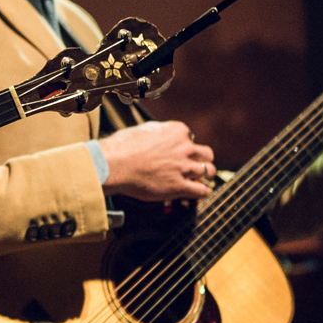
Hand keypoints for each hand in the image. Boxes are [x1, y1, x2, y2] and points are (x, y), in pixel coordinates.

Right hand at [97, 121, 214, 203]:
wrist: (115, 164)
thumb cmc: (123, 146)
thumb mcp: (143, 129)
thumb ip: (159, 132)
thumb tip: (161, 135)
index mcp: (177, 131)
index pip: (190, 137)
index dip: (185, 145)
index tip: (181, 151)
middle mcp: (184, 148)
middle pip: (206, 153)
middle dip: (202, 159)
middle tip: (197, 164)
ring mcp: (183, 167)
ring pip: (208, 171)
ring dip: (205, 175)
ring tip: (203, 178)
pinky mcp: (179, 186)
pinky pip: (202, 190)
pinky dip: (204, 192)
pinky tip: (202, 192)